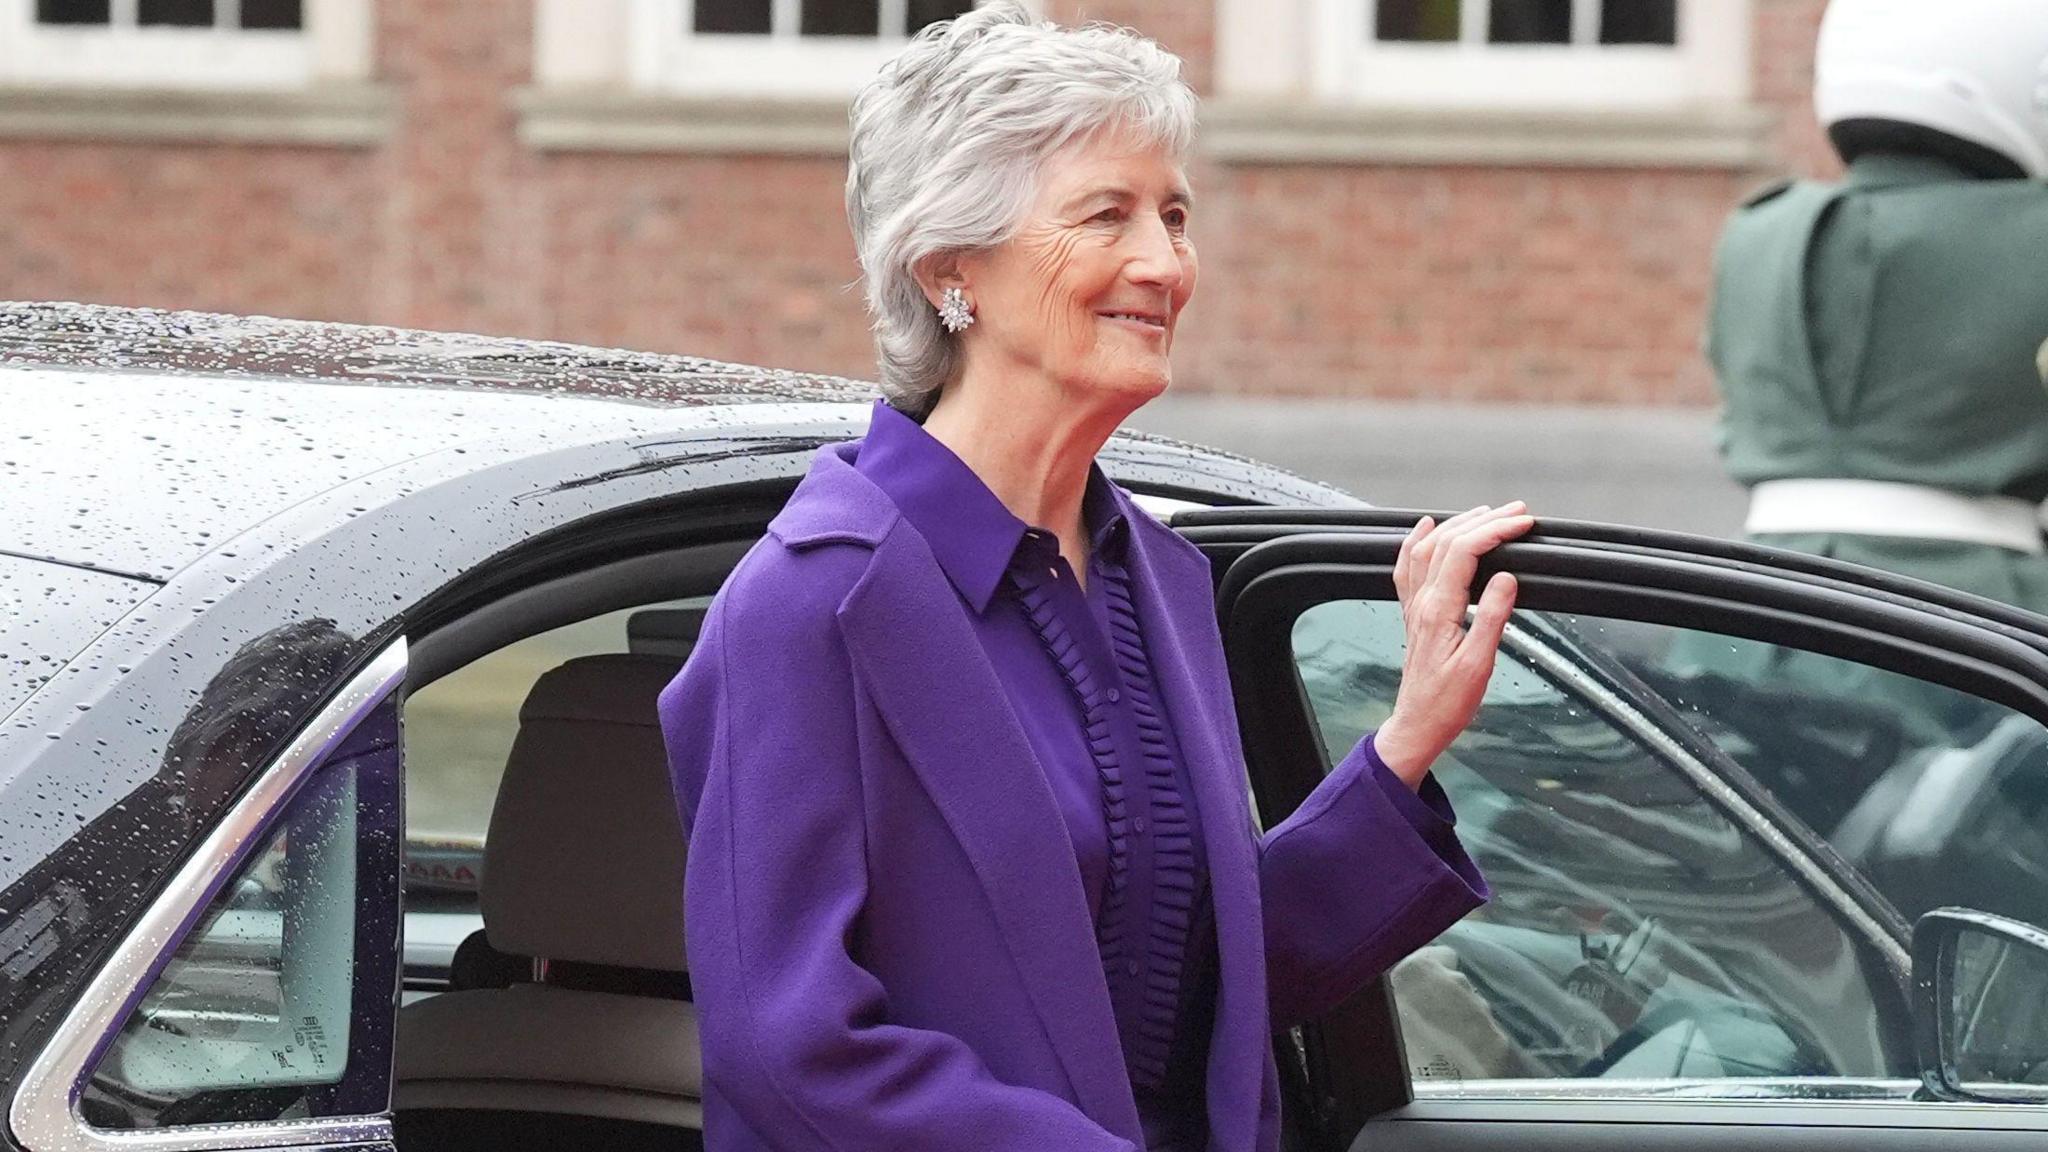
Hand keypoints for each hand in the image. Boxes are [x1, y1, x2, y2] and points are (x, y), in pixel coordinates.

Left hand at [1374, 503, 1532, 786]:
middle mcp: (1421, 602)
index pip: (1464, 553)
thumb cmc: (1448, 701)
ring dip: (1456, 524)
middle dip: (1482, 520)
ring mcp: (1413, 605)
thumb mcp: (1479, 664)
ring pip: (1426, 548)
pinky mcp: (1413, 613)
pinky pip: (1407, 566)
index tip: (1522, 524)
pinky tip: (1425, 528)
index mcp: (1438, 610)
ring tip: (1485, 513)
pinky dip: (1417, 541)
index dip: (1495, 530)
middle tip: (1516, 512)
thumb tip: (1506, 579)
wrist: (1418, 723)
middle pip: (1446, 542)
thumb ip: (1492, 617)